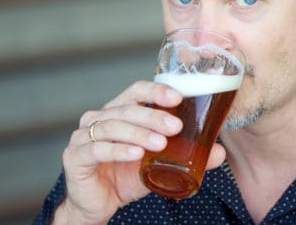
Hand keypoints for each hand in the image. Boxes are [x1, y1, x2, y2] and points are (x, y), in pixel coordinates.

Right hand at [53, 80, 225, 224]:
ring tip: (160, 144)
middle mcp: (98, 118)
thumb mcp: (158, 165)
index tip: (178, 97)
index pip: (136, 91)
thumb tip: (220, 153)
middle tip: (176, 127)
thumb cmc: (125, 177)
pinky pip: (96, 149)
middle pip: (127, 108)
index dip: (155, 91)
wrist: (97, 204)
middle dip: (153, 116)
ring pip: (112, 126)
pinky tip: (135, 154)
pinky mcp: (74, 156)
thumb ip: (186, 157)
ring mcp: (83, 136)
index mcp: (118, 111)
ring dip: (139, 133)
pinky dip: (117, 150)